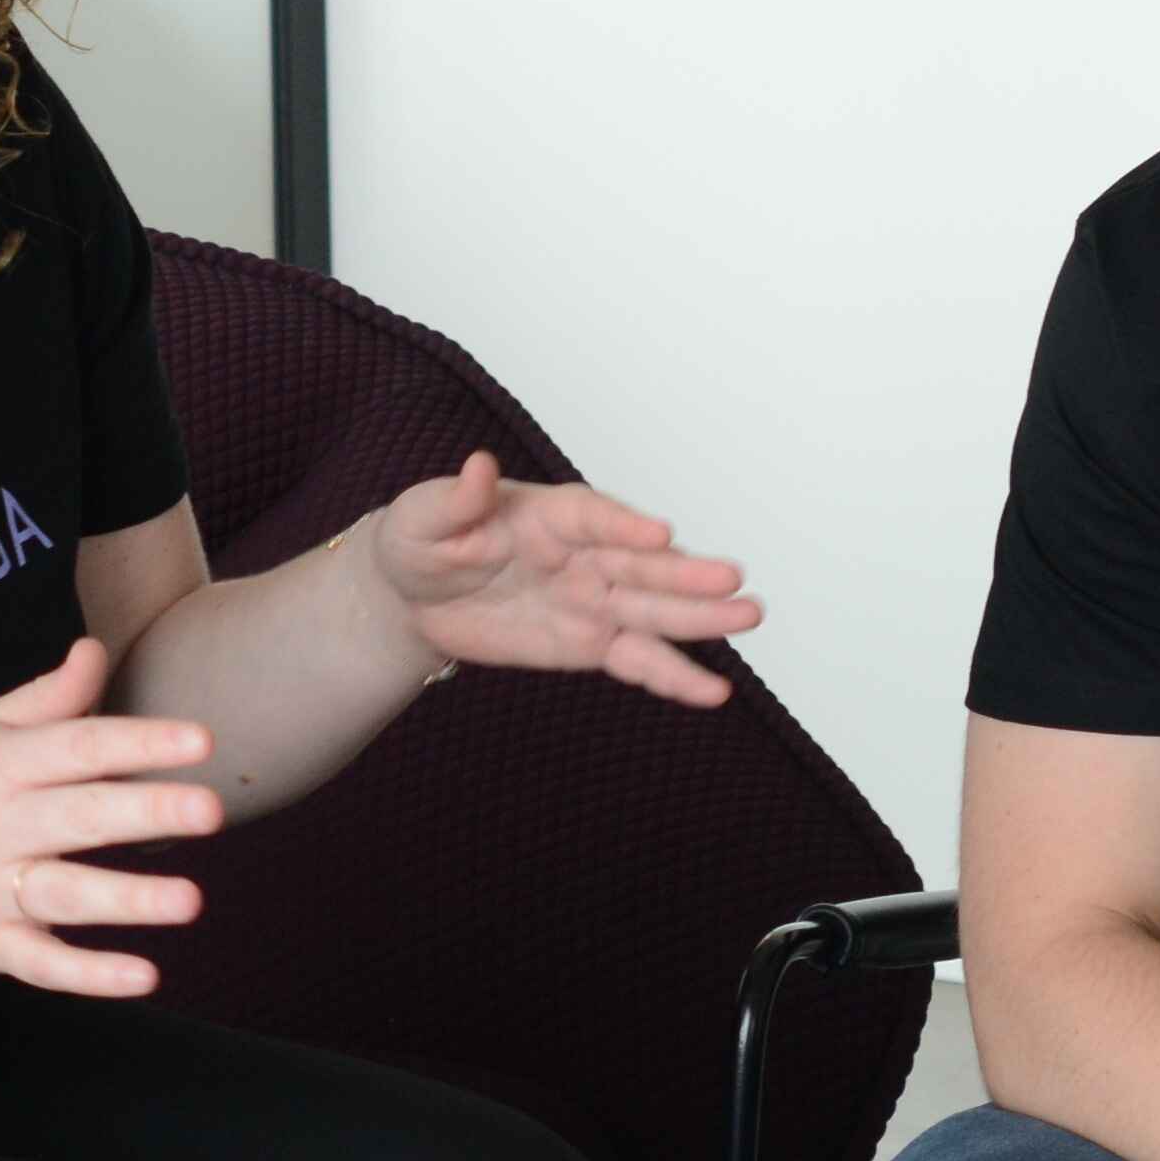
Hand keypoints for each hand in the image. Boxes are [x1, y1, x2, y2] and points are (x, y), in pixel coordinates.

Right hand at [0, 639, 222, 998]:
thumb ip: (47, 698)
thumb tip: (95, 649)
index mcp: (1, 765)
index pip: (77, 747)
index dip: (139, 741)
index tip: (202, 740)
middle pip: (79, 817)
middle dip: (145, 811)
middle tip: (212, 809)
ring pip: (65, 894)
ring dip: (128, 899)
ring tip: (191, 899)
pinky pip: (42, 964)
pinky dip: (89, 975)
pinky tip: (145, 976)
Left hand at [364, 453, 760, 707]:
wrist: (411, 596)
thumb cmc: (422, 540)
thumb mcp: (423, 516)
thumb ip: (457, 500)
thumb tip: (476, 468)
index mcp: (552, 512)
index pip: (595, 516)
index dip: (625, 525)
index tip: (657, 535)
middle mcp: (586, 553)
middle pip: (643, 564)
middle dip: (686, 574)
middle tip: (731, 580)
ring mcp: (595, 599)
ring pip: (654, 611)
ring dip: (701, 618)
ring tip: (748, 618)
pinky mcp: (590, 642)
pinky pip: (638, 661)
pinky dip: (674, 677)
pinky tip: (713, 692)